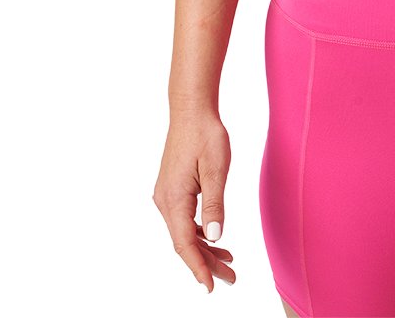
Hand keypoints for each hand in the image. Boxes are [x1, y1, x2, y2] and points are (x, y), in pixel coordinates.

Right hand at [153, 109, 235, 292]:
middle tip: (228, 276)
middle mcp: (165, 200)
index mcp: (174, 198)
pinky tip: (213, 237)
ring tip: (225, 262)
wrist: (191, 110)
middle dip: (206, 262)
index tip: (211, 284)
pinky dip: (199, 232)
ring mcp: (166, 195)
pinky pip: (183, 219)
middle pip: (184, 242)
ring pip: (184, 232)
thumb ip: (214, 203)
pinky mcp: (172, 189)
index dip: (199, 266)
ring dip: (204, 248)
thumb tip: (215, 234)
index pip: (185, 244)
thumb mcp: (216, 169)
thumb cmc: (204, 133)